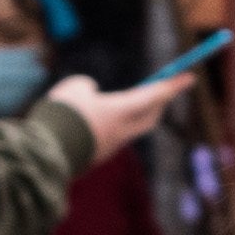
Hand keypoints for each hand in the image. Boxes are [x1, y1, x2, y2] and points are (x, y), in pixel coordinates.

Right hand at [53, 68, 194, 163]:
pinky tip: (93, 121)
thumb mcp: (73, 88)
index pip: (155, 95)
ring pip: (129, 130)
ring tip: (122, 103)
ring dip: (130, 116)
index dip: (173, 85)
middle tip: (157, 91)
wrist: (44, 153)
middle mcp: (122, 132)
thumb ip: (87, 87)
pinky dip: (109, 127)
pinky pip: (110, 139)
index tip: (190, 77)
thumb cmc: (62, 115)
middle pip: (149, 117)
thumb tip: (91, 94)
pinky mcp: (96, 158)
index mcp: (122, 112)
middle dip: (157, 103)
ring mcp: (110, 148)